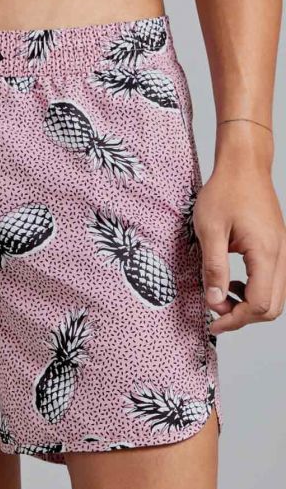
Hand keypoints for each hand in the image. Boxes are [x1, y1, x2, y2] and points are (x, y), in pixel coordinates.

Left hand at [194, 124, 285, 334]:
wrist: (244, 166)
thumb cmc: (225, 192)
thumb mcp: (209, 231)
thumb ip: (214, 268)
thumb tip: (214, 301)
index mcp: (264, 254)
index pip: (259, 304)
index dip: (235, 319)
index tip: (211, 323)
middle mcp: (280, 255)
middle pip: (272, 306)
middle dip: (243, 316)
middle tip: (215, 313)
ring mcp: (281, 251)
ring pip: (275, 295)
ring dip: (248, 304)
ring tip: (221, 295)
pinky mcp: (276, 247)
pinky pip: (272, 280)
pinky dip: (253, 289)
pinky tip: (231, 280)